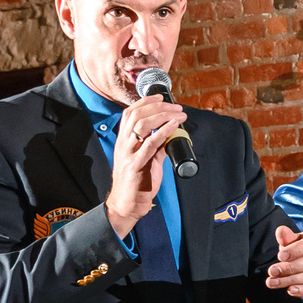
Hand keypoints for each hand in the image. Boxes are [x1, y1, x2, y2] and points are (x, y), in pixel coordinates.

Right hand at [106, 97, 188, 237]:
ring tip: (179, 114)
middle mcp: (123, 144)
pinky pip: (150, 144)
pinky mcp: (135, 165)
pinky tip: (173, 126)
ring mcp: (128, 154)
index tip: (160, 97)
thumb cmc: (137, 183)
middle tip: (176, 106)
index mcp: (123, 141)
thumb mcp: (147, 160)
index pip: (130, 113)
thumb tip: (171, 135)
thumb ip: (157, 147)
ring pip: (142, 125)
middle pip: (137, 115)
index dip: (145, 102)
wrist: (127, 205)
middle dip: (158, 106)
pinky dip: (164, 132)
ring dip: (163, 116)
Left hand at [265, 226, 302, 300]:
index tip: (280, 256)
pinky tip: (290, 290)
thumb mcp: (293, 241)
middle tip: (272, 271)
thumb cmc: (299, 248)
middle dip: (289, 267)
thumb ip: (287, 237)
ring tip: (273, 282)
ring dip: (290, 280)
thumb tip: (280, 231)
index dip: (295, 250)